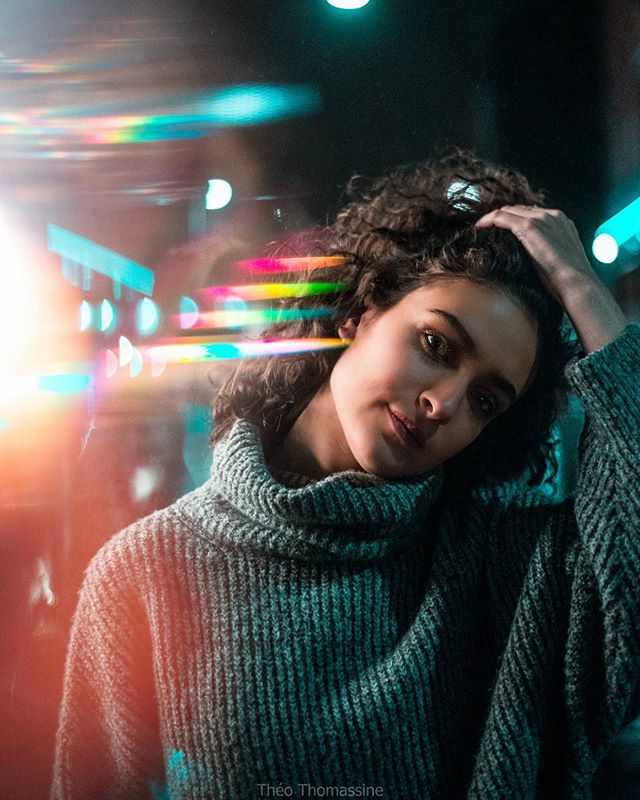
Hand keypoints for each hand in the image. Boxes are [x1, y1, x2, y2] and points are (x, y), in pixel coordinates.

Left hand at [475, 204, 626, 352]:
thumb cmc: (567, 279)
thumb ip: (546, 249)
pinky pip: (501, 217)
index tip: (500, 229)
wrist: (576, 283)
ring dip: (493, 218)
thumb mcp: (558, 258)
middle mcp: (552, 215)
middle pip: (519, 209)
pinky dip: (488, 220)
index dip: (514, 219)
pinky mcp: (530, 227)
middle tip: (486, 228)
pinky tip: (479, 227)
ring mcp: (541, 219)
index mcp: (560, 220)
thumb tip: (531, 257)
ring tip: (481, 228)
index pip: (531, 213)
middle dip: (502, 217)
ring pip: (509, 210)